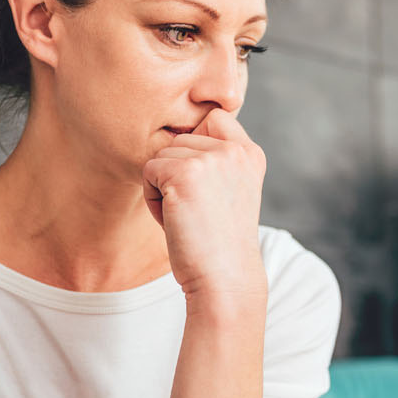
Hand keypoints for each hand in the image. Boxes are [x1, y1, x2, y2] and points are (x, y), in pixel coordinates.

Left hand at [141, 108, 266, 301]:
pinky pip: (148, 172)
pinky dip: (152, 199)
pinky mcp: (184, 173)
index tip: (205, 188)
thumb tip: (177, 135)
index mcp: (250, 153)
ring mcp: (210, 159)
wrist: (224, 279)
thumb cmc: (219, 243)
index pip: (213, 118)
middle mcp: (234, 150)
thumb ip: (216, 160)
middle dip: (177, 174)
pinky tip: (176, 221)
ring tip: (188, 217)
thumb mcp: (229, 191)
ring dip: (163, 187)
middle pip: (180, 139)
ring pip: (162, 155)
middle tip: (197, 211)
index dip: (197, 148)